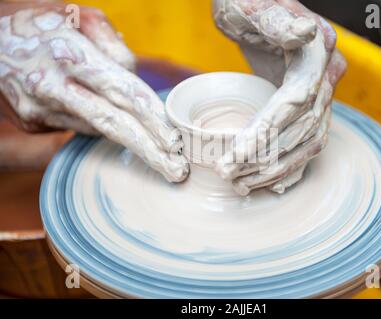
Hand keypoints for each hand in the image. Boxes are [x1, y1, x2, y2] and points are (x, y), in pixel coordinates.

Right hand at [0, 3, 188, 181]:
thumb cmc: (43, 24)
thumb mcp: (80, 17)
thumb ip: (115, 45)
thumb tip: (136, 77)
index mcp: (70, 54)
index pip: (123, 92)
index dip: (153, 118)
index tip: (175, 141)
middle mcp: (53, 85)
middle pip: (112, 125)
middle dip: (148, 151)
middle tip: (177, 171)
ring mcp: (39, 109)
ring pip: (97, 129)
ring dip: (130, 142)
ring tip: (158, 154)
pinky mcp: (32, 122)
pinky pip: (78, 126)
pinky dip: (98, 125)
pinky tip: (108, 120)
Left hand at [213, 0, 346, 194]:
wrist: (255, 6)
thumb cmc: (246, 2)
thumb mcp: (253, 5)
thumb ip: (278, 19)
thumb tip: (306, 34)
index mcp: (317, 51)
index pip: (294, 102)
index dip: (266, 132)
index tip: (235, 155)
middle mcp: (327, 74)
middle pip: (303, 129)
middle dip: (266, 157)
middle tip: (229, 174)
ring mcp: (322, 91)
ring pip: (309, 142)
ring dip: (276, 168)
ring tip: (242, 183)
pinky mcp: (310, 104)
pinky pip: (307, 141)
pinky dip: (288, 164)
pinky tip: (267, 181)